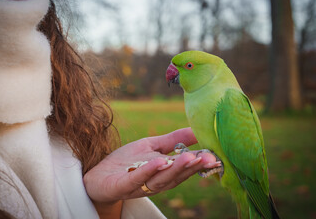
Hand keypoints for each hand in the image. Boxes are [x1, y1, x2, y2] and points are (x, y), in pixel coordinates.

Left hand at [83, 128, 219, 204]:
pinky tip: (160, 161)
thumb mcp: (152, 146)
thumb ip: (174, 140)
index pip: (185, 168)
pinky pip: (137, 179)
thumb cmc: (126, 161)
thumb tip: (197, 130)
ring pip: (161, 179)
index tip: (216, 155)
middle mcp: (156, 181)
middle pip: (177, 175)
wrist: (98, 175)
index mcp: (165, 172)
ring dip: (176, 169)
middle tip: (210, 158)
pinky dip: (149, 171)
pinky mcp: (123, 186)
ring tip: (190, 158)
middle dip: (194, 167)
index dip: (201, 162)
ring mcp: (140, 185)